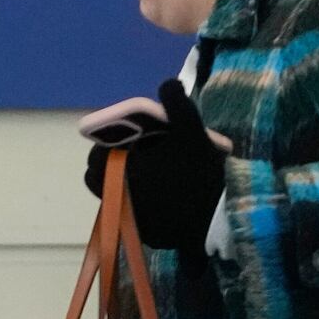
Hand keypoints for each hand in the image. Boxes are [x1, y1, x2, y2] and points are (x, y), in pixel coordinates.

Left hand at [80, 78, 230, 250]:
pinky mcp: (145, 235)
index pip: (95, 159)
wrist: (223, 215)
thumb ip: (177, 103)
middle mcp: (119, 198)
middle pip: (98, 180)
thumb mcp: (192, 131)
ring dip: (122, 185)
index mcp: (121, 171)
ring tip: (148, 175)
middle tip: (134, 157)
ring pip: (114, 198)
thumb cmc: (202, 171)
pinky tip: (162, 197)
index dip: (105, 148)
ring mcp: (130, 220)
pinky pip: (132, 218)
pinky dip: (138, 206)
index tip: (121, 143)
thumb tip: (168, 83)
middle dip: (110, 166)